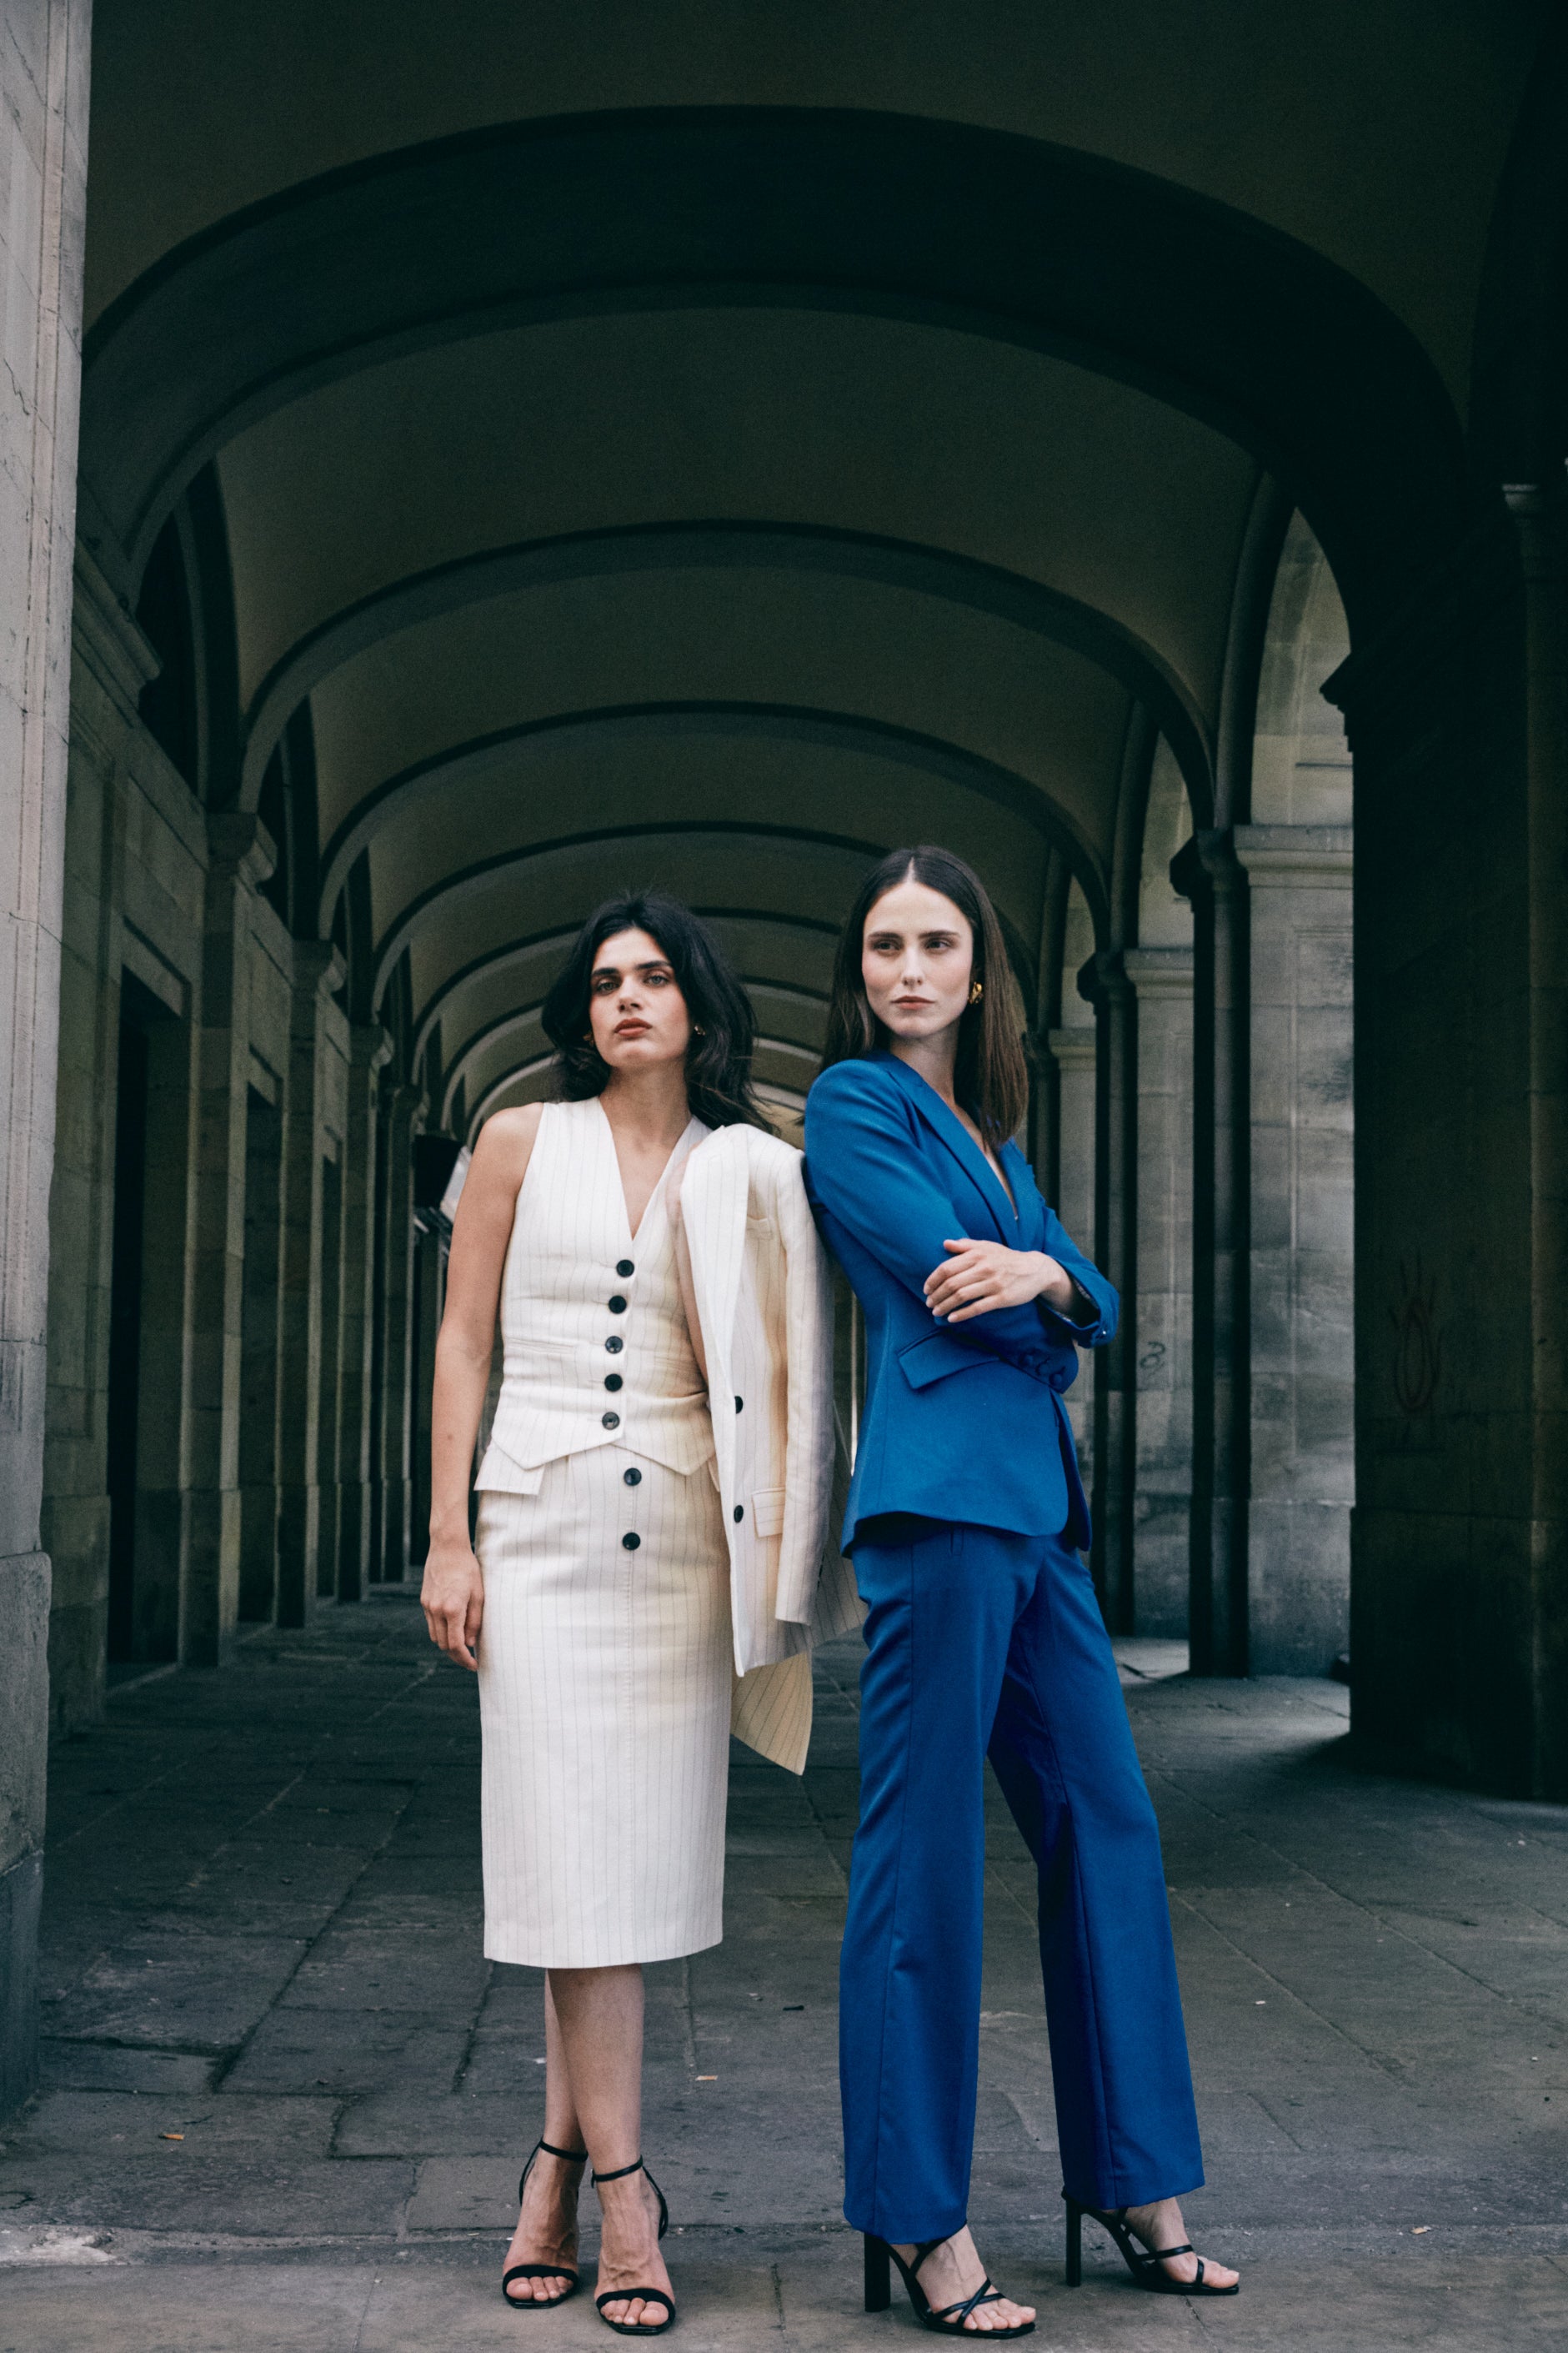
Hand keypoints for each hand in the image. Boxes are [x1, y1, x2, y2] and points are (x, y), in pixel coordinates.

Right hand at [421, 1538, 483, 1668]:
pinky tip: (452, 1630)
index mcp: (452, 1609)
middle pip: (443, 1645)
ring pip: (435, 1637)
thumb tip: (470, 1644)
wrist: (447, 1548)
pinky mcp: (424, 1601)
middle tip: (469, 1659)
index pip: (456, 1645)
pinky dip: (441, 1632)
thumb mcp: (479, 1595)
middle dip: (456, 1656)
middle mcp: (436, 1610)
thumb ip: (474, 1621)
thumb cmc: (468, 1570)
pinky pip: (431, 1624)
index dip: (465, 1659)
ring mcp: (427, 1606)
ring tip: (462, 1647)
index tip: (474, 1664)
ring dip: (447, 1645)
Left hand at [924, 1239, 1078, 1322]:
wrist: (1036, 1269)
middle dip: (936, 1295)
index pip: (947, 1268)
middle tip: (929, 1303)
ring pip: (962, 1296)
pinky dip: (962, 1314)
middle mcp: (984, 1268)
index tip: (926, 1289)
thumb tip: (945, 1243)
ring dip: (945, 1306)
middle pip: (952, 1284)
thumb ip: (966, 1245)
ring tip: (936, 1312)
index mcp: (977, 1254)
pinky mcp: (1002, 1298)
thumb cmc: (1007, 1258)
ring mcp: (993, 1284)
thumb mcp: (987, 1246)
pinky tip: (951, 1318)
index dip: (933, 1280)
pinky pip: (977, 1308)